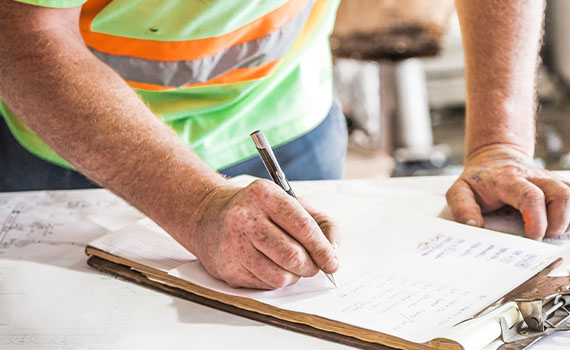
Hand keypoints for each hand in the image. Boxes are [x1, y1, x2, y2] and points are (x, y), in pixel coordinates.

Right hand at [179, 179, 340, 288]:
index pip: (303, 228)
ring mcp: (233, 244)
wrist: (209, 215)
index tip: (332, 262)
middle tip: (313, 266)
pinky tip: (268, 265)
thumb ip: (321, 222)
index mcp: (265, 195)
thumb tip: (334, 250)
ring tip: (290, 264)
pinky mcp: (227, 268)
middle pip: (293, 256)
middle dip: (310, 267)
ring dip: (293, 276)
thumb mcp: (290, 203)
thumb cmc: (258, 211)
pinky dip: (275, 280)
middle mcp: (245, 217)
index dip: (323, 249)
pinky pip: (264, 286)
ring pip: (280, 277)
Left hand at [446, 144, 569, 239]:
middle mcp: (534, 178)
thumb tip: (474, 228)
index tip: (533, 237)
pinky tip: (562, 226)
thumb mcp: (460, 191)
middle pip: (562, 195)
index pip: (530, 196)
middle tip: (543, 237)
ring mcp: (550, 181)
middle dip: (559, 222)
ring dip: (569, 220)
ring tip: (552, 232)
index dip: (536, 220)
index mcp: (508, 180)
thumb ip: (463, 209)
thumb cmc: (479, 180)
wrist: (495, 158)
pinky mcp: (559, 186)